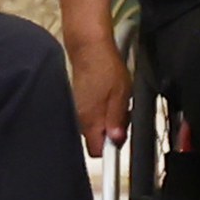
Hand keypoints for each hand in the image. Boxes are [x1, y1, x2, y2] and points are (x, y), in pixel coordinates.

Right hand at [66, 31, 131, 156]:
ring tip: (114, 102)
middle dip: (111, 132)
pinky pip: (90, 114)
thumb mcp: (121, 96)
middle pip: (96, 140)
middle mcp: (80, 118)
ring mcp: (77, 109)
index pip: (96, 151)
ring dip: (107, 120)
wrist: (89, 48)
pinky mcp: (78, 101)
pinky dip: (100, 110)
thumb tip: (116, 140)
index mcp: (90, 120)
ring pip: (94, 127)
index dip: (111, 148)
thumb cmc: (105, 68)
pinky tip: (106, 96)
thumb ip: (117, 120)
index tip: (119, 138)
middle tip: (122, 114)